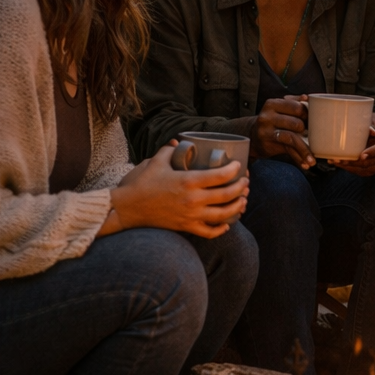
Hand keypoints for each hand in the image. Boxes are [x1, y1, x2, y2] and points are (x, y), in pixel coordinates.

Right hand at [104, 145, 247, 238]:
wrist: (128, 208)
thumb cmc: (142, 184)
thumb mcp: (155, 162)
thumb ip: (168, 151)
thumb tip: (176, 142)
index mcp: (188, 181)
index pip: (220, 176)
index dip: (234, 170)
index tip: (238, 166)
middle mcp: (193, 199)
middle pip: (227, 195)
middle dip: (241, 188)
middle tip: (245, 183)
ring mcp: (191, 215)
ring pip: (224, 214)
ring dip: (238, 207)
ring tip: (243, 201)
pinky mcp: (186, 227)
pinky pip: (209, 232)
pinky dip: (221, 229)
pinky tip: (226, 223)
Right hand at [250, 96, 314, 170]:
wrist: (253, 136)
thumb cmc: (271, 121)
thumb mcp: (278, 108)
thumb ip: (293, 102)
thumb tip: (307, 97)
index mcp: (272, 104)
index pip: (297, 107)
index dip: (308, 115)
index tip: (315, 121)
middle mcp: (267, 116)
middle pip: (296, 123)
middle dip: (309, 132)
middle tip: (315, 138)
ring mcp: (266, 131)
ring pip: (293, 138)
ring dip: (305, 150)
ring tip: (313, 159)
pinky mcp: (267, 144)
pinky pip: (288, 150)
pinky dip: (298, 157)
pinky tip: (305, 163)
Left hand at [337, 114, 374, 175]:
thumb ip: (373, 123)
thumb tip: (370, 130)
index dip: (372, 152)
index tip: (362, 155)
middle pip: (370, 162)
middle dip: (354, 162)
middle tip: (340, 159)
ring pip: (364, 169)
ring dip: (349, 167)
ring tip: (335, 161)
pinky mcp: (373, 170)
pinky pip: (361, 172)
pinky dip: (350, 169)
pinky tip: (340, 164)